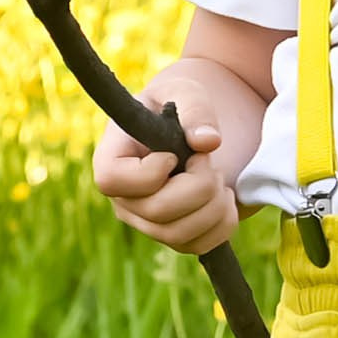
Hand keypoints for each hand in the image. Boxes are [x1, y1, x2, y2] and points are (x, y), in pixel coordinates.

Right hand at [94, 80, 239, 253]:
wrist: (201, 129)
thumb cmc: (183, 105)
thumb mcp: (187, 90)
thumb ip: (195, 108)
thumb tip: (207, 141)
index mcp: (113, 157)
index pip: (111, 180)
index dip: (149, 173)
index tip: (174, 154)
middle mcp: (124, 197)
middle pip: (156, 213)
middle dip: (197, 186)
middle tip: (209, 163)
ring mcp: (148, 222)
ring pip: (178, 235)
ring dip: (213, 206)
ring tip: (219, 178)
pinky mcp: (175, 235)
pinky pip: (199, 246)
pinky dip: (223, 225)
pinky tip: (226, 199)